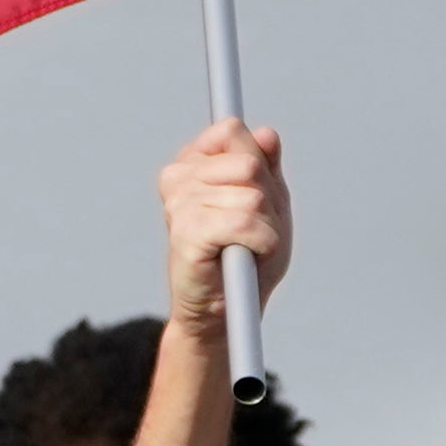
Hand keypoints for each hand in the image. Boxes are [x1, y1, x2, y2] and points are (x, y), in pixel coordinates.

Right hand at [159, 120, 293, 331]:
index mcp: (192, 165)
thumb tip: (267, 133)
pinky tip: (244, 257)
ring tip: (244, 247)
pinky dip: (261, 243)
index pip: (231, 131)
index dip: (255, 162)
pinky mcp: (186, 233)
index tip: (249, 195)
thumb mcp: (268, 204)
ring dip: (264, 227)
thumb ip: (266, 166)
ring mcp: (178, 205)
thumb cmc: (247, 258)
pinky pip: (246, 222)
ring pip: (252, 196)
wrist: (225, 313)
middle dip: (266, 200)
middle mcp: (178, 179)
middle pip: (248, 164)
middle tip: (252, 230)